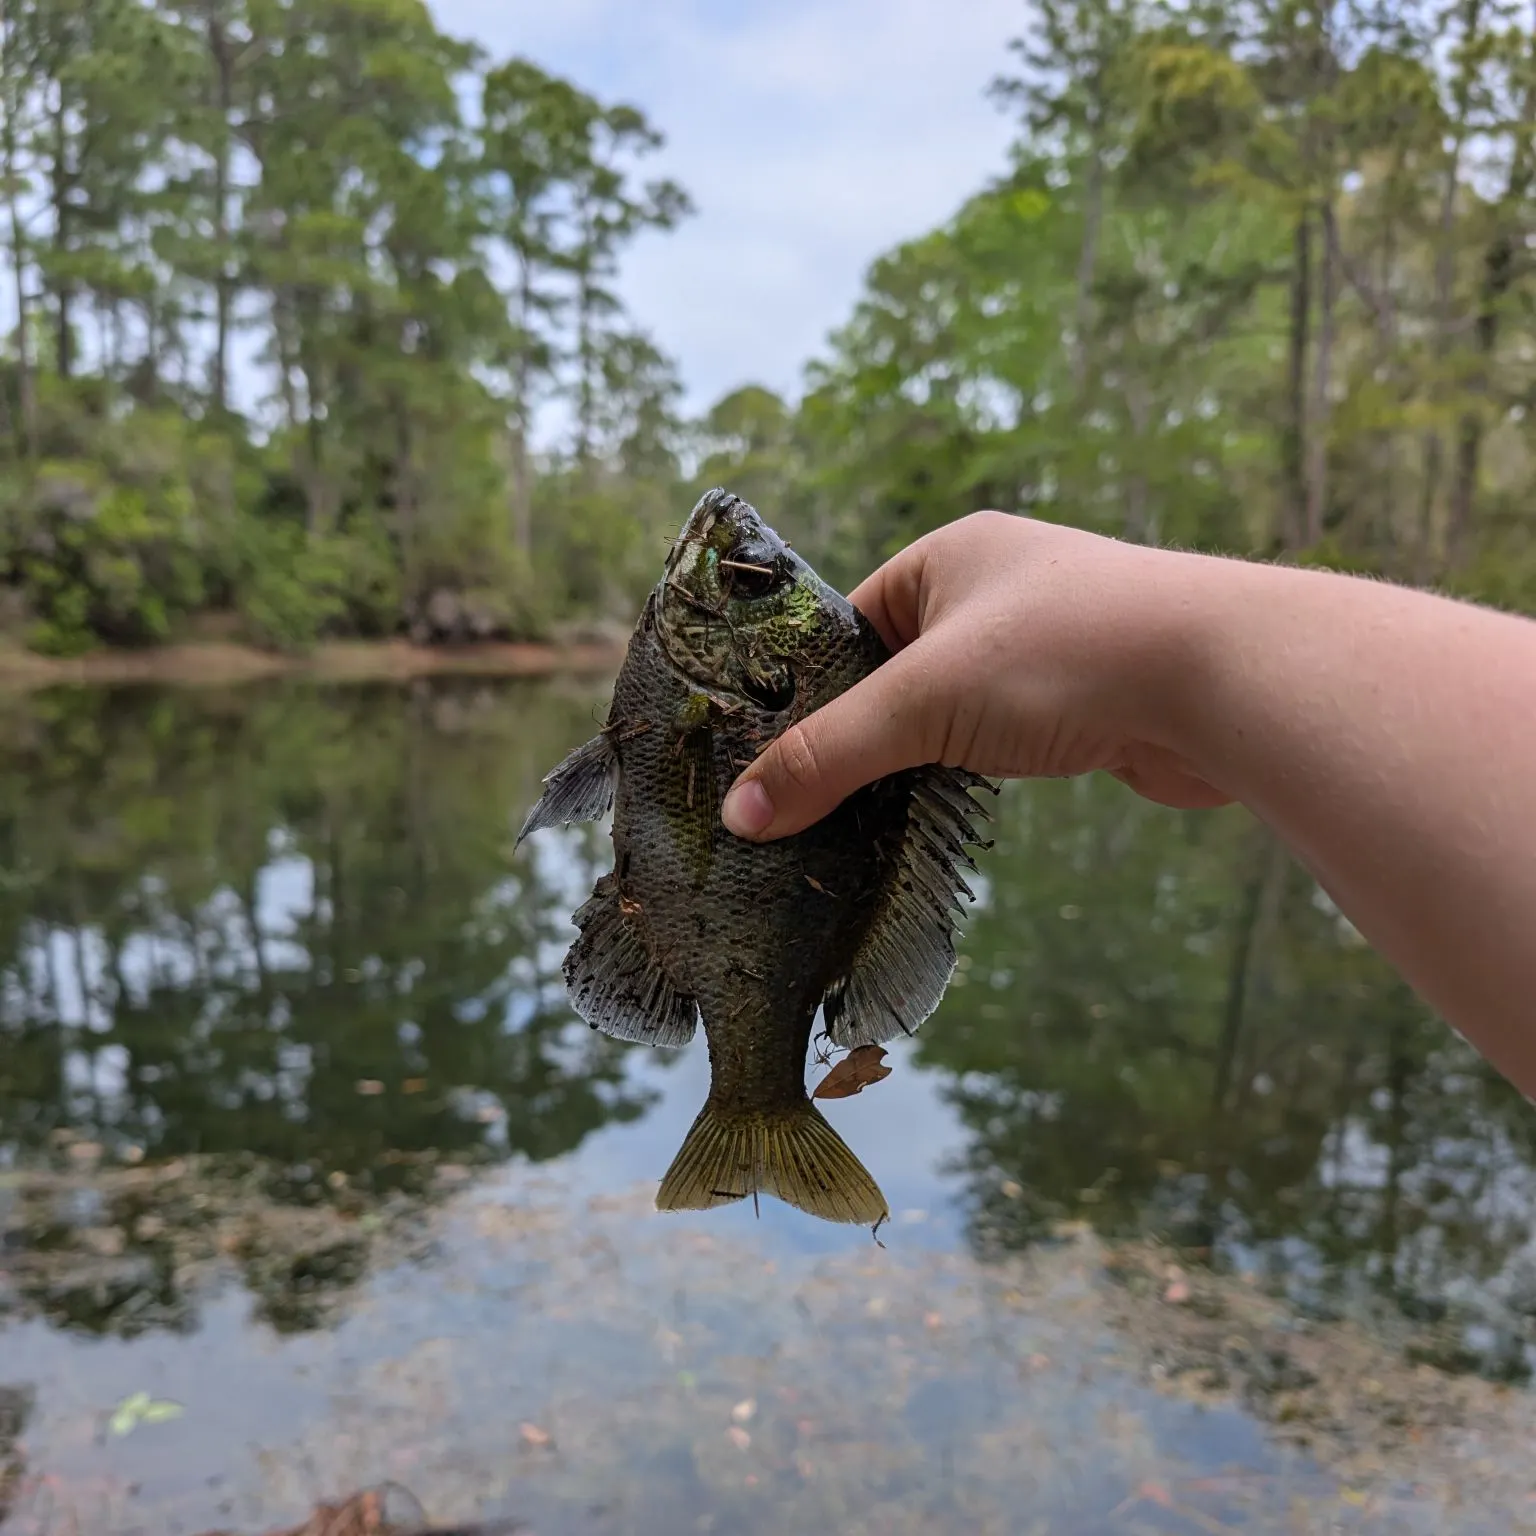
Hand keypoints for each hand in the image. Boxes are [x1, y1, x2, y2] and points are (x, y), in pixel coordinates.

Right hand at [720, 511, 1230, 841]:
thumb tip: (742, 812)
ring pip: (949, 713)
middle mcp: (995, 592)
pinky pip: (999, 741)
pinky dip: (968, 775)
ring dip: (916, 761)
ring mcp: (1044, 646)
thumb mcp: (926, 701)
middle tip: (806, 802)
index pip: (849, 623)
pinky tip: (944, 814)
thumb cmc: (1067, 656)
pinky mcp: (1082, 702)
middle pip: (895, 673)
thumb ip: (830, 756)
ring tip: (864, 819)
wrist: (1224, 679)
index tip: (770, 756)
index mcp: (949, 557)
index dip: (809, 689)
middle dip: (861, 735)